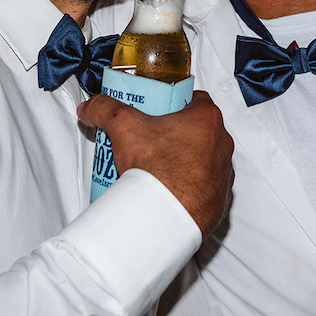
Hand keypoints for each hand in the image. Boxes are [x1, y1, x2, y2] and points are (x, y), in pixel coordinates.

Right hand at [78, 91, 234, 234]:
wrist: (164, 216)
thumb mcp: (122, 126)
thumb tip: (91, 107)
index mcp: (207, 119)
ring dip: (187, 161)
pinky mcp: (220, 200)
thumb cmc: (156, 169)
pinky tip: (170, 190)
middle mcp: (222, 144)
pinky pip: (207, 188)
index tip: (158, 111)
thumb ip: (105, 109)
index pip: (195, 99)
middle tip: (152, 140)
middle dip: (177, 133)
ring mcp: (224, 174)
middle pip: (199, 130)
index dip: (174, 103)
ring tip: (158, 168)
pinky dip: (192, 188)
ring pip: (205, 159)